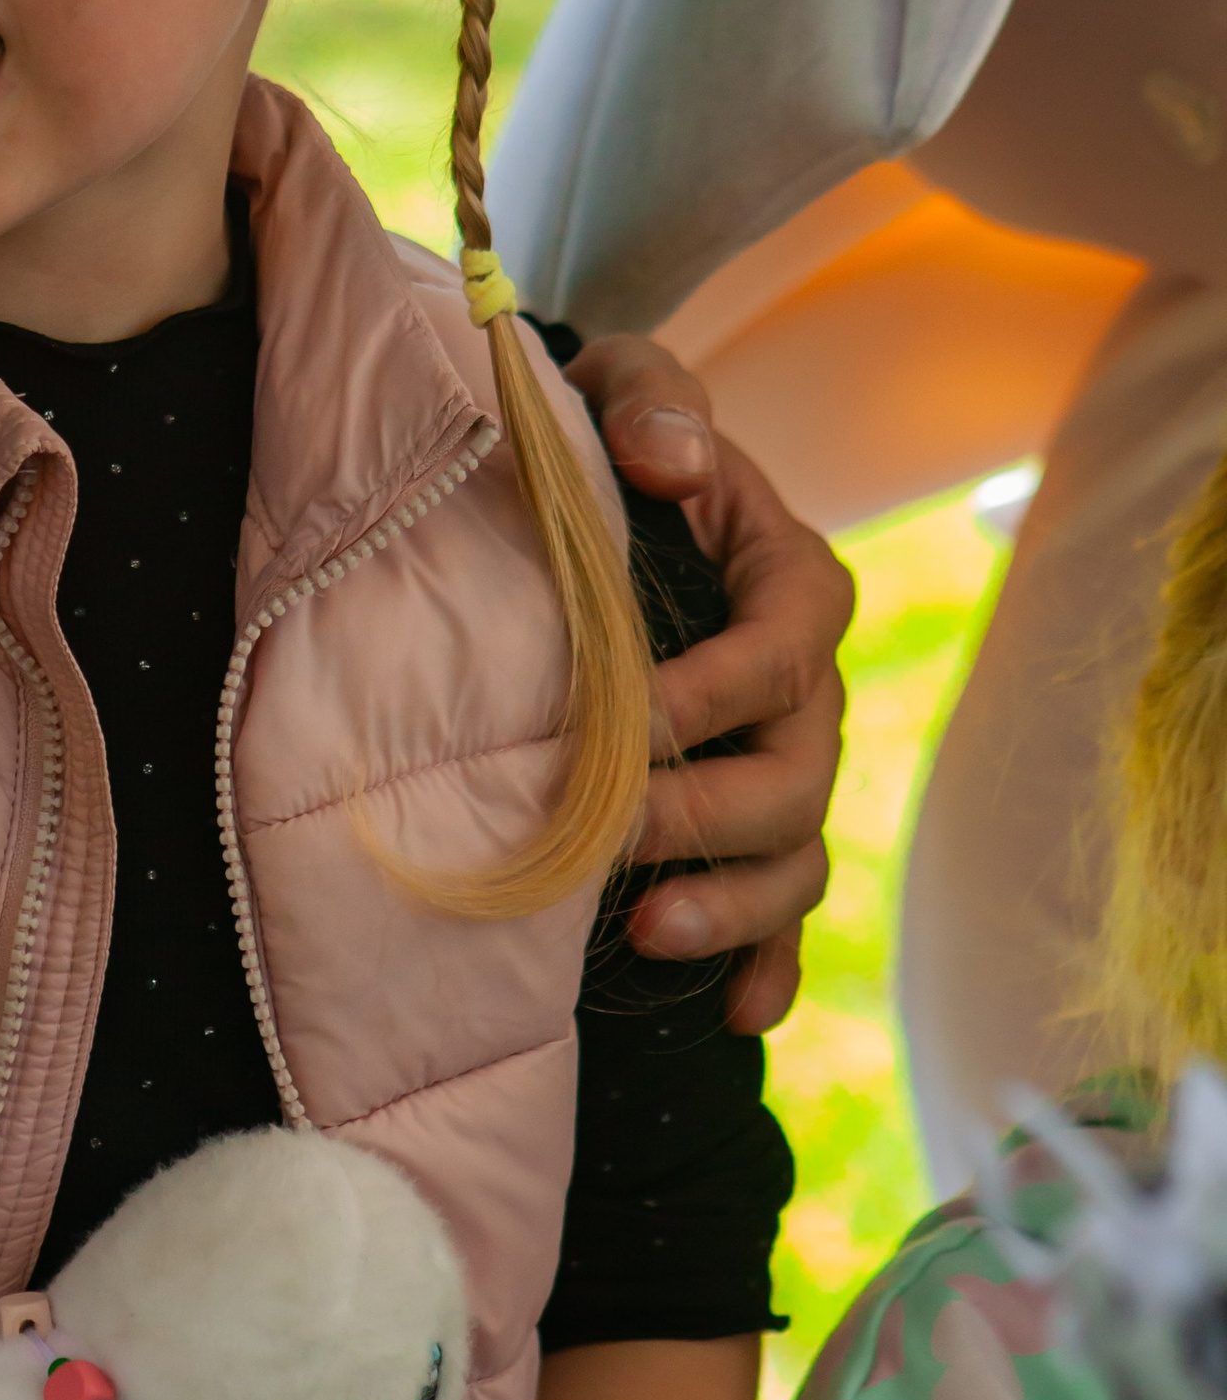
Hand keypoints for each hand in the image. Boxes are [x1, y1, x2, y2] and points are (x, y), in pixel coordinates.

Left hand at [562, 335, 853, 1029]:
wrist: (593, 501)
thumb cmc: (611, 438)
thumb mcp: (626, 383)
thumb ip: (650, 402)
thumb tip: (669, 458)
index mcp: (792, 580)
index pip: (785, 646)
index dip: (715, 691)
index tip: (625, 717)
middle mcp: (807, 686)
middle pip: (794, 773)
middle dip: (705, 816)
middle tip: (608, 838)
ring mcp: (787, 766)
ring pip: (794, 856)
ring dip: (732, 905)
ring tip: (647, 933)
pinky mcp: (752, 830)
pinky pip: (784, 914)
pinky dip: (763, 967)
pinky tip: (728, 1016)